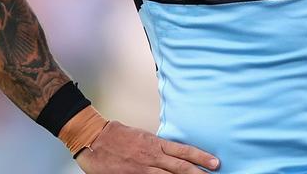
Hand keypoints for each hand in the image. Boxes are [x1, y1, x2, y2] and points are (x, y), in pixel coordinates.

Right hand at [75, 120, 219, 172]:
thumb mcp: (141, 137)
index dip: (200, 157)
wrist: (93, 138)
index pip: (183, 150)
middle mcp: (152, 156)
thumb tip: (171, 155)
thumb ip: (156, 147)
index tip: (214, 162)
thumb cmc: (116, 136)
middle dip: (199, 172)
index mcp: (155, 143)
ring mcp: (142, 168)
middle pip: (180, 166)